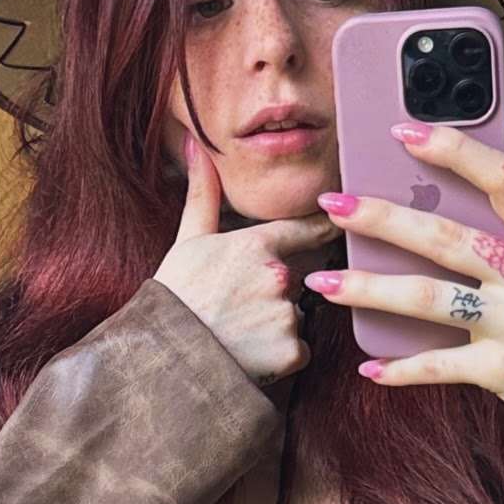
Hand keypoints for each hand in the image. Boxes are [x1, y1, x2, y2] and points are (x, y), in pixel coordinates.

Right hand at [153, 132, 341, 386]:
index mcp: (256, 245)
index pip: (302, 229)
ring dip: (274, 325)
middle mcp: (279, 276)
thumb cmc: (173, 298)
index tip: (338, 222)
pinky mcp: (291, 351)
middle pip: (291, 280)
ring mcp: (287, 314)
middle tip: (234, 307)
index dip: (321, 226)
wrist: (166, 358)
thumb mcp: (186, 242)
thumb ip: (202, 194)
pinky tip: (250, 355)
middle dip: (271, 292)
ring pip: (292, 316)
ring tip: (237, 333)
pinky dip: (279, 355)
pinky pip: (295, 349)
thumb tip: (197, 145)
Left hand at [304, 123, 503, 464]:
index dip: (452, 149)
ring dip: (367, 289)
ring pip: (426, 298)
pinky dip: (399, 369)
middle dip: (380, 217)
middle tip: (332, 203)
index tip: (404, 130)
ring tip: (324, 282)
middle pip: (444, 236)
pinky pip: (437, 366)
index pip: (502, 177)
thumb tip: (443, 226)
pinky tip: (371, 369)